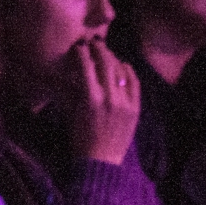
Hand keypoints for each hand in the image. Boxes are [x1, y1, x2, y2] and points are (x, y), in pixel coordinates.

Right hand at [62, 39, 140, 165]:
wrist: (101, 162)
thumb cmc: (80, 139)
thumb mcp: (71, 114)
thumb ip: (72, 92)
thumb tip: (70, 73)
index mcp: (89, 98)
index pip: (86, 66)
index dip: (82, 53)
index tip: (78, 46)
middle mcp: (109, 97)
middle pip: (105, 63)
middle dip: (99, 49)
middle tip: (94, 43)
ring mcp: (125, 102)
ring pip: (120, 70)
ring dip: (113, 58)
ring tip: (107, 53)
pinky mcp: (135, 108)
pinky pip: (134, 83)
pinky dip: (129, 71)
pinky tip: (123, 65)